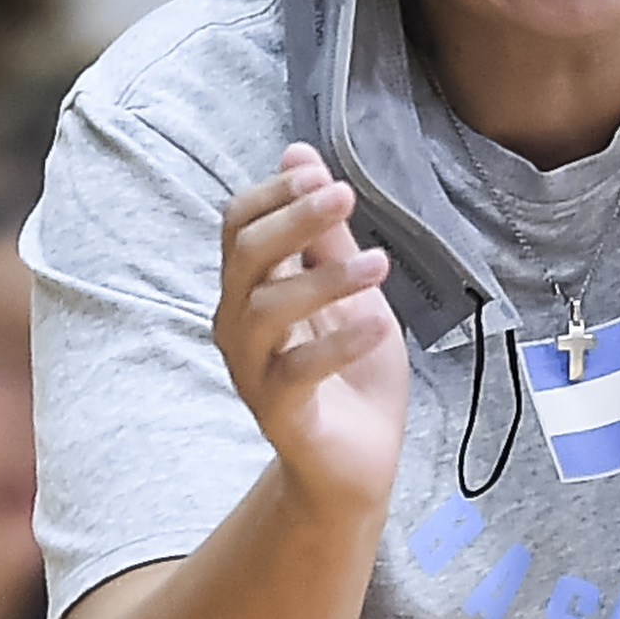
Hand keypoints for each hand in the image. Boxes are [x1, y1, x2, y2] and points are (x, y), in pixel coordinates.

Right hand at [214, 147, 408, 517]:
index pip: (238, 225)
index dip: (274, 194)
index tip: (320, 172)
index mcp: (251, 289)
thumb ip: (327, 234)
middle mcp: (239, 325)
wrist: (356, 462)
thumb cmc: (350, 373)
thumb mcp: (350, 290)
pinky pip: (298, 372)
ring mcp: (253, 370)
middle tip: (345, 196)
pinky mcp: (279, 412)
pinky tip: (379, 323)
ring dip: (326, 279)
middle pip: (246, 256)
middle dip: (294, 219)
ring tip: (381, 263)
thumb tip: (301, 156)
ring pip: (268, 309)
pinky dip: (340, 344)